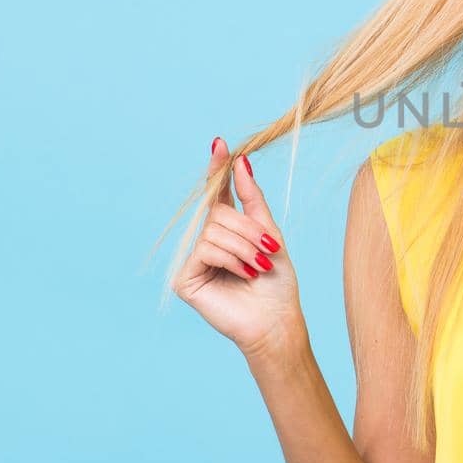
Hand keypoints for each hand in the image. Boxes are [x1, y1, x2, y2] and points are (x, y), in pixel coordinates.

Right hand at [172, 137, 305, 360]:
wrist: (277, 320)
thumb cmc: (277, 282)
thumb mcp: (270, 233)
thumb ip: (252, 199)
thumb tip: (241, 161)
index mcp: (227, 229)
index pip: (217, 192)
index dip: (217, 168)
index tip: (219, 143)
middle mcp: (206, 241)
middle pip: (218, 213)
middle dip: (249, 230)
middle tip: (268, 252)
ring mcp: (193, 260)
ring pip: (213, 231)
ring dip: (245, 248)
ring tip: (258, 269)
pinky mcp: (185, 278)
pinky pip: (205, 249)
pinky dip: (230, 260)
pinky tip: (243, 276)